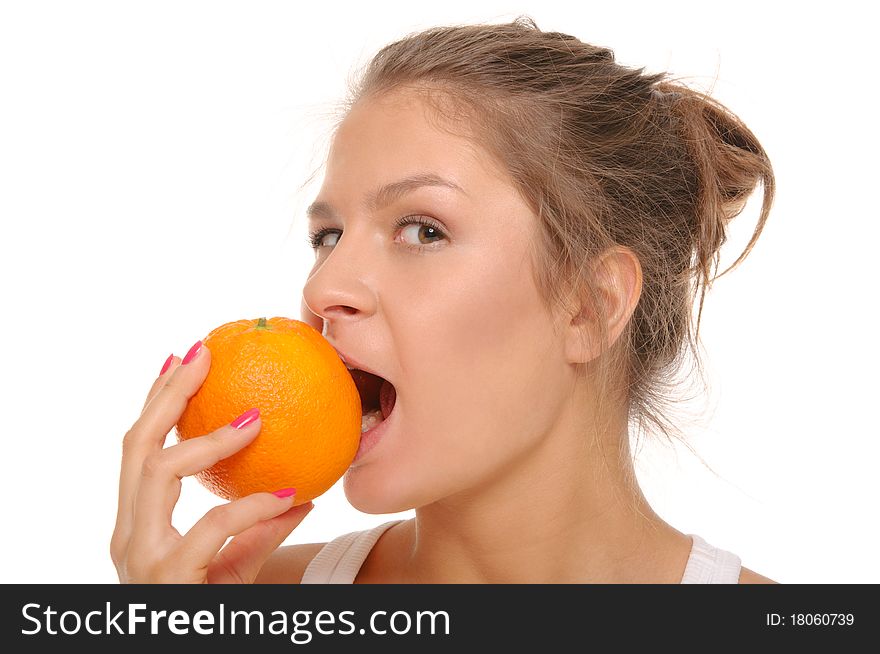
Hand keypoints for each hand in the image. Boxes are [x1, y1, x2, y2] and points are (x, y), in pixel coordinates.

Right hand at [110, 341, 313, 582]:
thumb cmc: (211, 612)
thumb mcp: (234, 567)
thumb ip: (259, 528)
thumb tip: (304, 489)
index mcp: (136, 525)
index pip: (138, 449)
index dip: (157, 401)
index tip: (183, 359)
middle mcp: (127, 536)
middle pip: (135, 446)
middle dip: (168, 394)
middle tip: (202, 354)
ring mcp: (140, 558)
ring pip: (158, 473)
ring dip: (207, 437)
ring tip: (253, 418)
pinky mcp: (168, 580)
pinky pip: (213, 527)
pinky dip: (253, 506)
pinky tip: (291, 495)